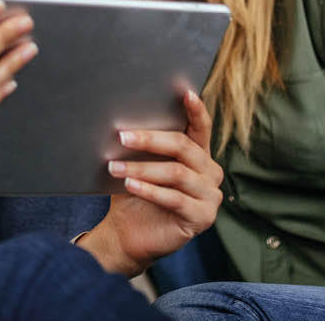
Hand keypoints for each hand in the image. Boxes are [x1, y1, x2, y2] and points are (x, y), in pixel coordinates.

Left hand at [79, 91, 222, 276]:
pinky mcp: (203, 217)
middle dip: (150, 139)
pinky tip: (130, 184)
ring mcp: (210, 195)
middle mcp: (210, 171)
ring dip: (141, 168)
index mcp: (198, 153)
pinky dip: (149, 190)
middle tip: (121, 136)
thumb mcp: (139, 161)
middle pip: (183, 146)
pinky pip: (175, 199)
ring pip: (175, 172)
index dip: (196, 110)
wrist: (129, 231)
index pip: (201, 127)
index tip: (186, 93)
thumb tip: (124, 119)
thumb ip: (142, 143)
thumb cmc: (135, 190)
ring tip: (114, 166)